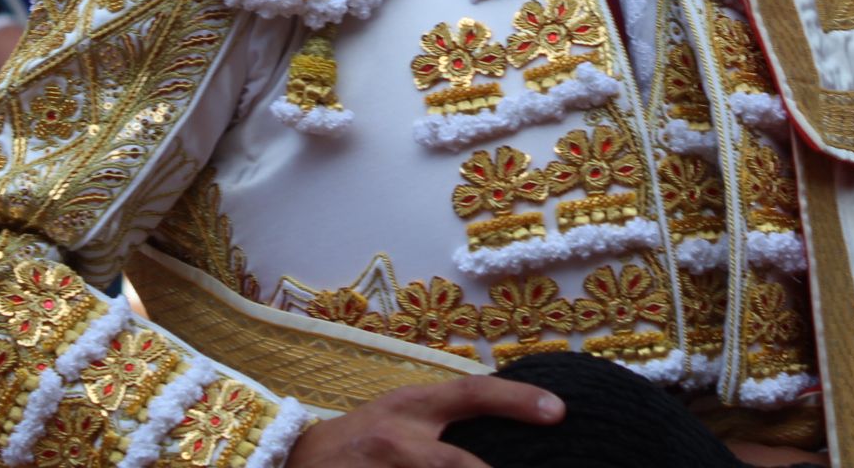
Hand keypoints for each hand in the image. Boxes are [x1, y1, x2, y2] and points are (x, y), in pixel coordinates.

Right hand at [284, 375, 562, 467]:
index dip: (515, 400)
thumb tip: (512, 419)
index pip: (470, 394)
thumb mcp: (402, 414)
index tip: (559, 410)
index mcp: (412, 408)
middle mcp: (399, 440)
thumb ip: (446, 418)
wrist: (294, 461)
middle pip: (456, 464)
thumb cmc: (363, 438)